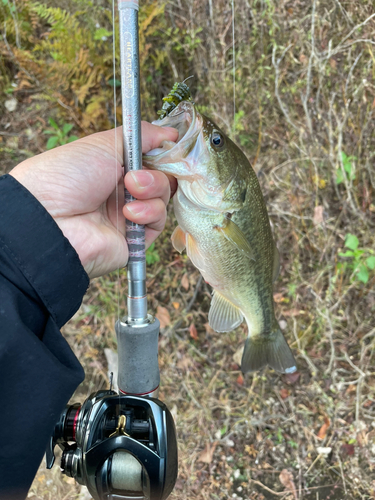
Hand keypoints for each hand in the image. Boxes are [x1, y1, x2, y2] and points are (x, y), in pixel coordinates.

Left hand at [10, 122, 177, 278]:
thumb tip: (170, 133)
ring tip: (131, 189)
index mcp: (112, 168)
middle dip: (157, 172)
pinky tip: (129, 213)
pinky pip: (158, 222)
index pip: (150, 159)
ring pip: (163, 198)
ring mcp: (129, 216)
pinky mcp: (135, 239)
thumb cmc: (69, 176)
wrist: (51, 219)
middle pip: (161, 178)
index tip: (169, 145)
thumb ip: (142, 136)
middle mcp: (121, 192)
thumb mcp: (104, 144)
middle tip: (136, 174)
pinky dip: (149, 212)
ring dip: (153, 189)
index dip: (162, 153)